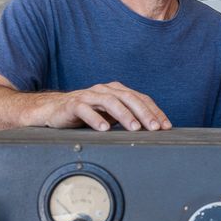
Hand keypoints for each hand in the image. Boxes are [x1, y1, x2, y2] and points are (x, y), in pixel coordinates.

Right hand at [48, 82, 171, 131]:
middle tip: (154, 128)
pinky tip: (104, 129)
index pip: (140, 98)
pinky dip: (96, 118)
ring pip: (110, 102)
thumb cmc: (86, 113)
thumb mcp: (110, 115)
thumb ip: (128, 117)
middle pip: (128, 98)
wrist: (54, 110)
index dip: (154, 111)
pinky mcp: (74, 104)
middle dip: (144, 113)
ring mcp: (89, 96)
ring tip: (134, 127)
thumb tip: (152, 130)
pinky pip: (85, 110)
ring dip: (124, 115)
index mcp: (116, 91)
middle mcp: (104, 90)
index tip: (165, 125)